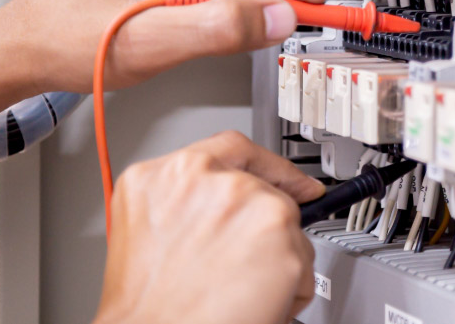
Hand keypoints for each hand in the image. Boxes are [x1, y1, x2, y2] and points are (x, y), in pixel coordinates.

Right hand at [93, 131, 324, 323]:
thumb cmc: (150, 306)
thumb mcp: (151, 233)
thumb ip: (191, 204)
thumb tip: (232, 206)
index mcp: (166, 176)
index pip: (233, 149)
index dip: (269, 167)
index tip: (293, 180)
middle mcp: (206, 178)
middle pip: (263, 189)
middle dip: (266, 228)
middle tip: (249, 265)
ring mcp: (244, 200)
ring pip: (287, 225)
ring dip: (277, 259)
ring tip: (240, 291)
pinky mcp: (278, 229)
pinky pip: (303, 258)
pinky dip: (292, 287)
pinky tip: (257, 301)